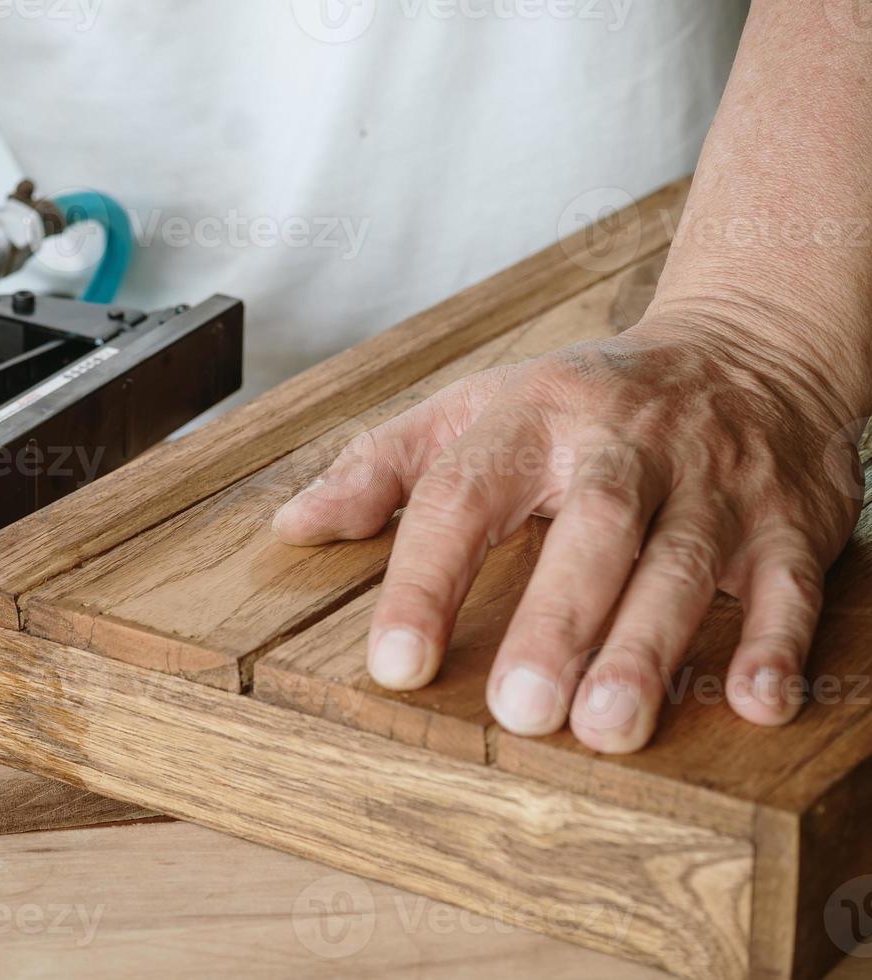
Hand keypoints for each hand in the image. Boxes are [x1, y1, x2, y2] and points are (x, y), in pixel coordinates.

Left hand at [272, 316, 865, 752]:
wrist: (742, 347)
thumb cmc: (581, 400)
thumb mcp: (473, 409)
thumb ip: (382, 467)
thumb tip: (294, 527)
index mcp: (529, 420)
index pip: (464, 494)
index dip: (426, 579)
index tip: (396, 665)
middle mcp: (621, 448)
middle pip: (590, 529)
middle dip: (556, 621)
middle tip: (521, 711)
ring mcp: (710, 483)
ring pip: (682, 561)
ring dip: (649, 645)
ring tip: (608, 728)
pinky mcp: (788, 518)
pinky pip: (789, 578)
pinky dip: (778, 638)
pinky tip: (758, 700)